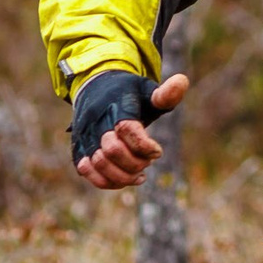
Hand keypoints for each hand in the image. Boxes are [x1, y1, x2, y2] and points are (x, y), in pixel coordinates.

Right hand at [73, 73, 190, 190]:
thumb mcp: (147, 91)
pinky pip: (87, 171)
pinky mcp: (79, 148)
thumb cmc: (127, 94)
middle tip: (148, 162)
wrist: (95, 88)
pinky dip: (106, 181)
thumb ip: (165, 94)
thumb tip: (183, 81)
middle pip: (112, 150)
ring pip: (98, 164)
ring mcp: (85, 136)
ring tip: (140, 175)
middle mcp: (96, 122)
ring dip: (122, 176)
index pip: (127, 129)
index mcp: (116, 106)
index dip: (145, 146)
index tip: (158, 151)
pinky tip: (125, 180)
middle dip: (134, 163)